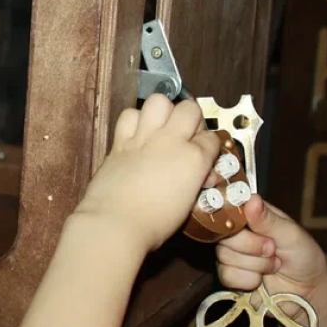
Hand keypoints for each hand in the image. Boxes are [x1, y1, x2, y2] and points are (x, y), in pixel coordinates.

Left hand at [70, 94, 220, 256]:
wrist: (115, 224)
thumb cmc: (154, 225)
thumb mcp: (187, 205)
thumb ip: (195, 182)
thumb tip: (201, 174)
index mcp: (194, 159)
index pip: (212, 138)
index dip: (209, 145)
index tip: (204, 154)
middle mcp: (171, 141)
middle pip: (190, 108)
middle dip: (192, 118)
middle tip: (185, 135)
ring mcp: (143, 138)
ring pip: (158, 101)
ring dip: (163, 111)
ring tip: (160, 127)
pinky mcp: (119, 142)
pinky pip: (129, 115)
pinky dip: (134, 120)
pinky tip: (136, 134)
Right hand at [215, 196, 326, 318]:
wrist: (307, 291)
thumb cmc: (304, 257)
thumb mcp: (291, 234)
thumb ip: (268, 219)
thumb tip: (251, 199)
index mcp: (251, 214)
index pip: (230, 209)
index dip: (236, 220)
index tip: (254, 229)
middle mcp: (238, 231)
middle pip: (225, 234)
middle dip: (252, 246)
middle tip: (273, 250)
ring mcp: (232, 253)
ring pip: (224, 255)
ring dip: (255, 265)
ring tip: (272, 265)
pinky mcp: (229, 275)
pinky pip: (226, 275)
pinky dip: (248, 280)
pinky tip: (260, 278)